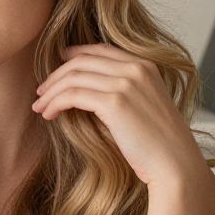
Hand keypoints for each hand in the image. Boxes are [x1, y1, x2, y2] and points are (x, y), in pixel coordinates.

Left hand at [31, 44, 205, 189]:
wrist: (175, 164)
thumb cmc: (158, 145)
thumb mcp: (143, 107)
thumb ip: (121, 93)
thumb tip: (85, 92)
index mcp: (145, 65)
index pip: (100, 50)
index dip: (73, 55)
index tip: (55, 68)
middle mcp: (136, 68)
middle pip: (81, 61)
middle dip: (55, 76)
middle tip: (40, 92)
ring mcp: (126, 83)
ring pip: (73, 77)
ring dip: (51, 92)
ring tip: (39, 107)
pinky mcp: (114, 102)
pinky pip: (73, 95)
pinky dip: (56, 103)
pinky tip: (49, 115)